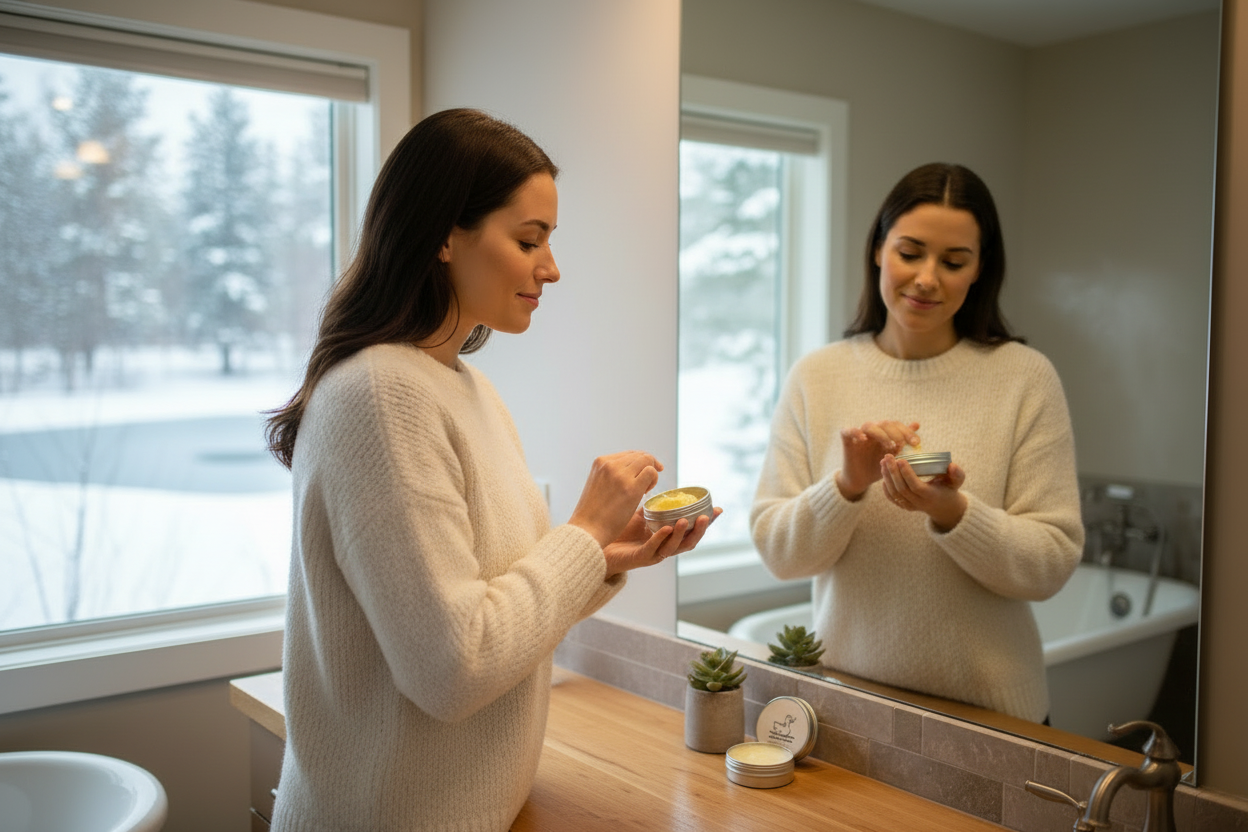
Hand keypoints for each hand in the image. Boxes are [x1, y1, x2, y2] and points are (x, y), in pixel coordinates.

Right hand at [567, 451, 662, 547]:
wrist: (586, 530)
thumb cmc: (593, 513)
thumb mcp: (597, 484)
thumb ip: (611, 474)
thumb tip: (632, 470)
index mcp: (600, 462)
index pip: (629, 454)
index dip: (640, 462)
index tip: (643, 474)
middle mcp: (610, 464)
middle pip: (640, 455)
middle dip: (649, 467)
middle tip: (646, 485)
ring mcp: (620, 475)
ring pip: (647, 461)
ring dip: (652, 474)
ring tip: (644, 490)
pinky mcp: (631, 488)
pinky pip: (651, 473)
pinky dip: (653, 480)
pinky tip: (645, 493)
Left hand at [602, 507, 722, 576]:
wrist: (597, 545)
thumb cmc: (618, 530)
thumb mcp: (639, 514)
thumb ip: (652, 504)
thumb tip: (657, 479)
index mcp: (667, 536)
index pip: (691, 529)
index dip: (706, 521)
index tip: (718, 509)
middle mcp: (664, 546)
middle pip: (688, 541)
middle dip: (699, 530)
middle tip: (705, 516)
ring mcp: (653, 553)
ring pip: (673, 547)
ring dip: (681, 534)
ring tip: (685, 521)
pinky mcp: (639, 558)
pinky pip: (652, 549)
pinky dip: (660, 538)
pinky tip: (665, 528)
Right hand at [835, 420, 920, 499]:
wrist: (861, 480)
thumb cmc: (878, 467)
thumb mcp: (893, 456)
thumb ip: (903, 442)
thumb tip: (916, 424)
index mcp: (884, 433)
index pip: (896, 425)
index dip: (906, 432)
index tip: (916, 443)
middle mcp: (872, 431)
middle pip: (884, 424)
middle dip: (896, 433)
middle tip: (903, 444)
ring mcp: (859, 435)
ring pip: (869, 426)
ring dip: (881, 434)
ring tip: (889, 446)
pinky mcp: (847, 440)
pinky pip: (848, 431)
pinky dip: (855, 432)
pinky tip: (864, 439)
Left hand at [879, 454, 967, 531]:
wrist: (944, 507)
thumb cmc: (949, 489)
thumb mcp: (957, 481)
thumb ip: (957, 473)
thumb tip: (952, 465)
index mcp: (931, 496)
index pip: (916, 486)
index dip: (907, 474)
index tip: (901, 459)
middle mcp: (919, 503)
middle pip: (902, 489)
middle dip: (893, 472)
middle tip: (887, 457)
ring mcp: (910, 506)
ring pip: (894, 493)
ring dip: (887, 477)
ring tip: (883, 462)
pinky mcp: (904, 506)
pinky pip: (892, 498)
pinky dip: (886, 486)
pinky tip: (884, 473)